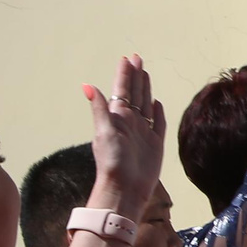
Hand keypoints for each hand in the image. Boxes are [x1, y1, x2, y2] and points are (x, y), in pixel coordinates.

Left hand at [81, 54, 165, 217]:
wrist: (126, 187)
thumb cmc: (112, 161)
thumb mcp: (104, 132)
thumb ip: (99, 108)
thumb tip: (87, 86)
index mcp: (118, 117)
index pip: (123, 89)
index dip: (125, 74)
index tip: (127, 58)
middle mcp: (130, 122)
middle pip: (135, 93)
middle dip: (136, 76)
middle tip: (137, 59)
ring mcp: (143, 132)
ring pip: (146, 104)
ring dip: (146, 89)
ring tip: (146, 74)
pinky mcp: (155, 144)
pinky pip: (158, 123)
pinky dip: (158, 112)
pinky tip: (157, 103)